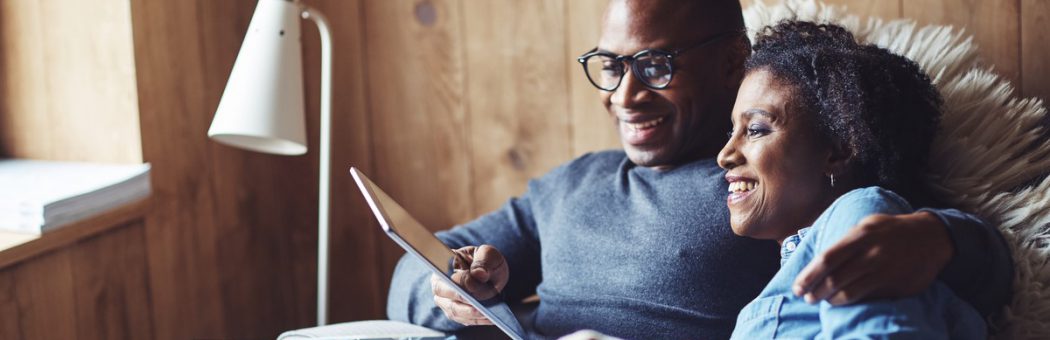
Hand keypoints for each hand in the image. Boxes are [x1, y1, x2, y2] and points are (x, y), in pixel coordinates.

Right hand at [430, 245, 508, 325]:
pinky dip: (478, 320)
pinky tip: (491, 318)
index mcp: (442, 264)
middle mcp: (440, 284)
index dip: (453, 283)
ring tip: (487, 315)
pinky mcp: (456, 312)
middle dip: (462, 303)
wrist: (491, 272)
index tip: (466, 287)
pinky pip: (465, 319)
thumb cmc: (486, 260)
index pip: (443, 276)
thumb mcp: (488, 254)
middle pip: (444, 297)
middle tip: (478, 307)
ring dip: (471, 314)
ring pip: (454, 311)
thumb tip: (478, 274)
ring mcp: (446, 300)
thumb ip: (483, 261)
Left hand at [792, 211, 953, 304]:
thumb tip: (817, 256)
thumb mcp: (868, 224)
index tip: (797, 286)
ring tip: (822, 301)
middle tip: (806, 297)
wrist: (932, 237)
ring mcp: (885, 271)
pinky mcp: (896, 286)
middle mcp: (872, 254)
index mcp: (861, 236)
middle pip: (835, 278)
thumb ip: (845, 239)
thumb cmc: (892, 230)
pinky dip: (851, 302)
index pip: (827, 259)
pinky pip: (868, 298)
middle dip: (816, 291)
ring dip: (831, 300)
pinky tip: (842, 302)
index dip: (809, 275)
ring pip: (850, 292)